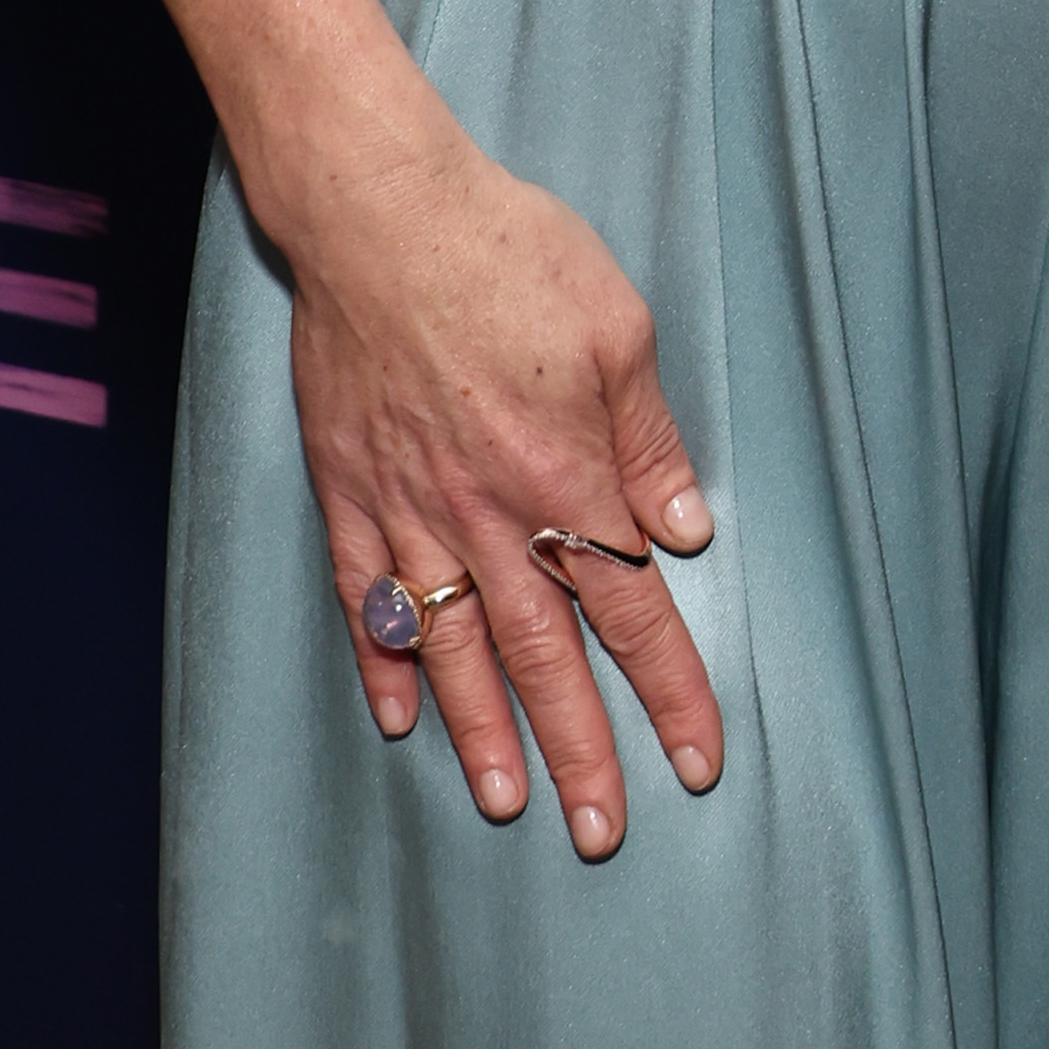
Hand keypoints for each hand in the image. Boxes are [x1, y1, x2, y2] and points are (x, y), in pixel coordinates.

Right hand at [280, 114, 723, 855]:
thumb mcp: (619, 324)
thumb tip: (684, 528)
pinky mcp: (351, 492)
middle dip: (580, 751)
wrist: (381, 215)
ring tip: (505, 806)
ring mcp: (412, 511)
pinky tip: (399, 719)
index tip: (697, 761)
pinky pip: (368, 601)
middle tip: (603, 833)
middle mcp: (489, 514)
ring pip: (453, 650)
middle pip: (546, 656)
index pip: (632, 608)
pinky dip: (383, 665)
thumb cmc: (511, 251)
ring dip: (483, 734)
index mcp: (566, 475)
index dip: (670, 689)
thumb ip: (650, 435)